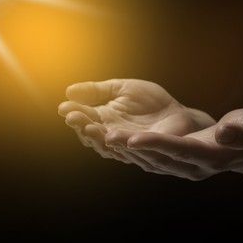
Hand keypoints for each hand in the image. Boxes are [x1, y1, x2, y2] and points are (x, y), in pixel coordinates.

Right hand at [58, 79, 214, 162]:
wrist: (177, 114)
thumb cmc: (150, 102)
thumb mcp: (122, 88)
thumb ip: (98, 91)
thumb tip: (69, 91)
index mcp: (104, 119)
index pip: (85, 118)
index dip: (74, 113)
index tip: (65, 106)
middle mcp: (111, 135)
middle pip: (92, 134)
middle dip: (81, 125)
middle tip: (73, 116)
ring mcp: (126, 146)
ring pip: (108, 146)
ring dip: (97, 137)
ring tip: (89, 127)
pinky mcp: (144, 153)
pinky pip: (132, 151)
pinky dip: (122, 144)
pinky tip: (113, 136)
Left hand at [105, 108, 242, 179]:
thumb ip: (242, 130)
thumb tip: (224, 134)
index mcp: (209, 157)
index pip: (180, 150)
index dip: (157, 144)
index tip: (133, 137)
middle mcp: (191, 168)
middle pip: (157, 158)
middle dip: (131, 147)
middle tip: (104, 134)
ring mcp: (181, 169)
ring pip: (148, 161)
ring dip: (124, 150)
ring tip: (102, 136)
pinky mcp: (173, 166)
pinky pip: (148, 160)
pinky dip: (130, 152)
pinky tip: (113, 141)